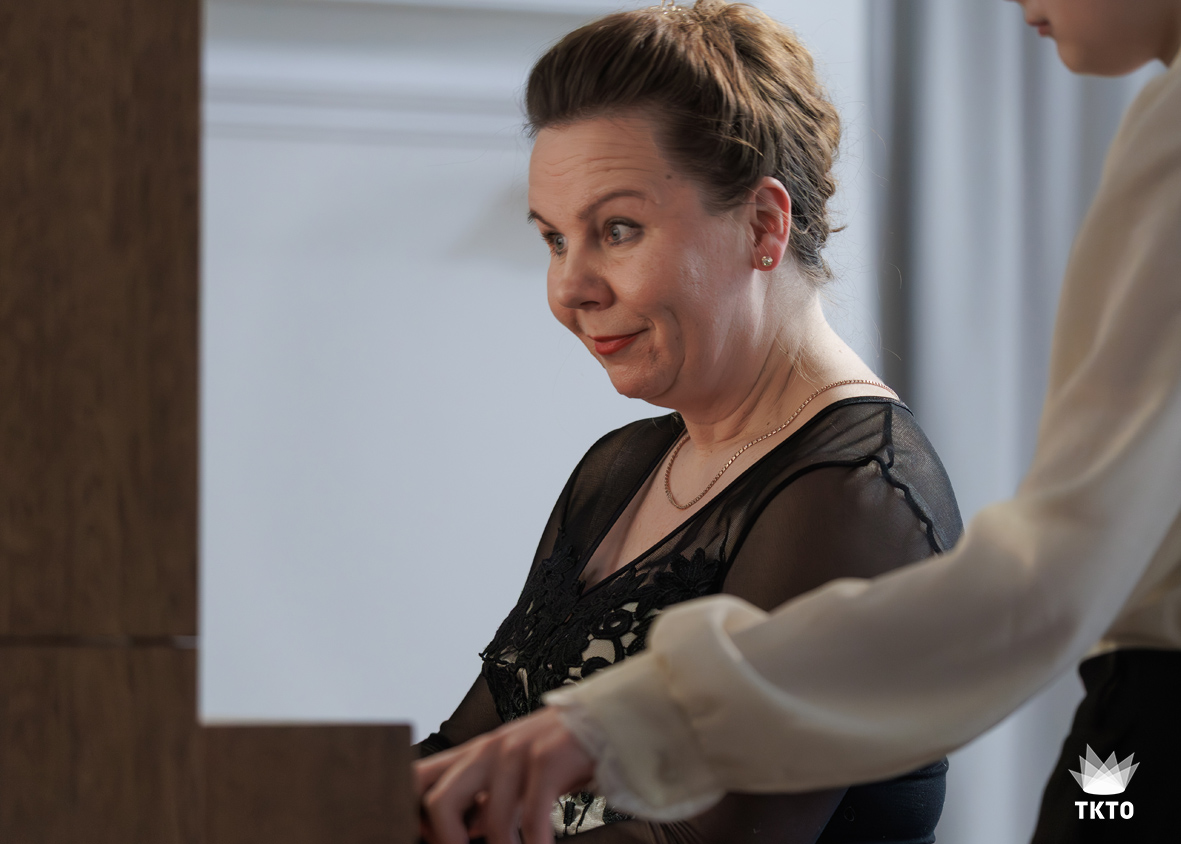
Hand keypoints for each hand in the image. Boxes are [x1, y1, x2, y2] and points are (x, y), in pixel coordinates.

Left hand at [415, 706, 595, 843]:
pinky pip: (532, 818)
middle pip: (440, 802)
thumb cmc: (557, 751)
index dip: (409, 815)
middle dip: (447, 842)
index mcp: (472, 754)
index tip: (423, 840)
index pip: (417, 779)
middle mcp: (488, 751)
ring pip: (491, 819)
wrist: (605, 720)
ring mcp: (516, 754)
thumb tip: (463, 831)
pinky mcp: (547, 760)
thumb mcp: (511, 772)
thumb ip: (483, 797)